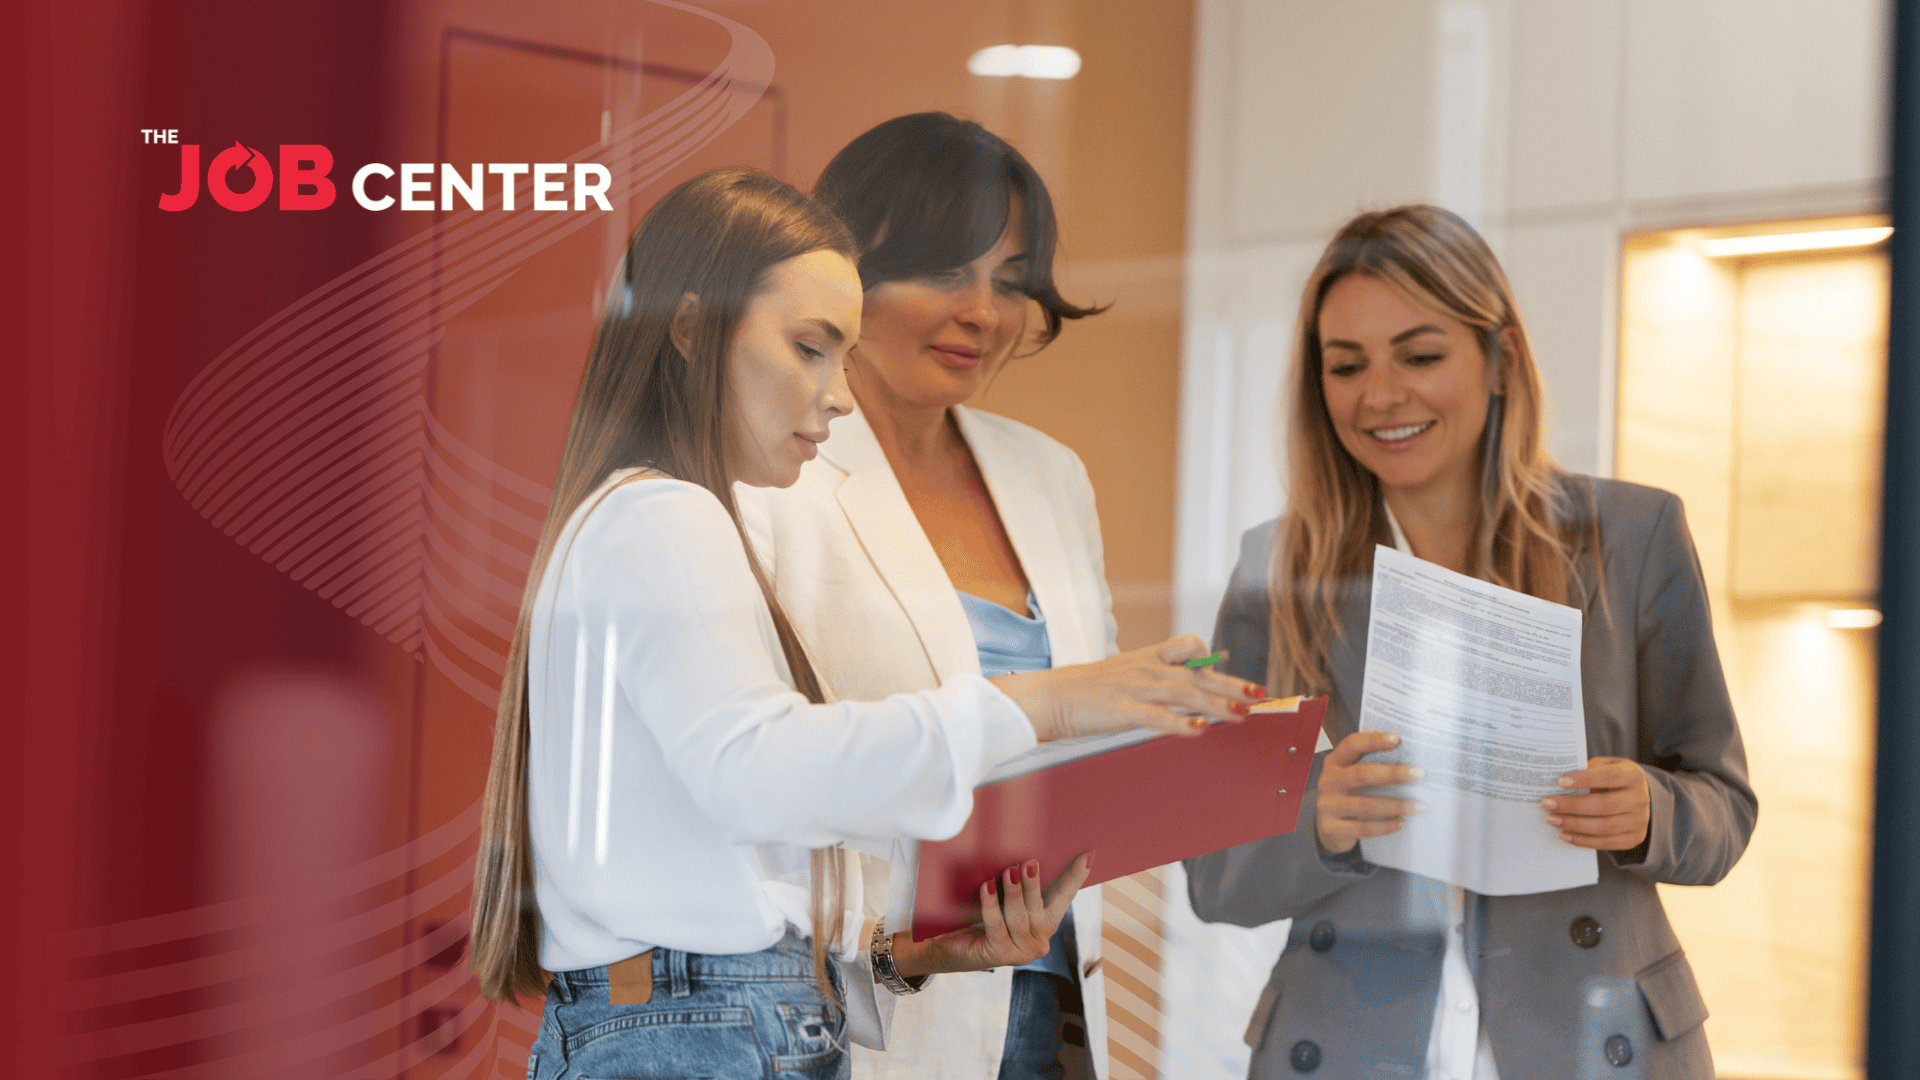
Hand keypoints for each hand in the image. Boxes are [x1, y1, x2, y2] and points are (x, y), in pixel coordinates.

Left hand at [891, 853, 1091, 977]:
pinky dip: (991, 905)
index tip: (1088, 855)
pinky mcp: (1001, 956)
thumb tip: (1023, 852)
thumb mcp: (1003, 900)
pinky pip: (997, 926)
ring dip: (1014, 893)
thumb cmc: (979, 919)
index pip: (1064, 897)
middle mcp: (1039, 941)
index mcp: (1045, 924)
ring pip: (1020, 917)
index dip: (1075, 877)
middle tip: (1029, 862)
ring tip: (1008, 871)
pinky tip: (987, 887)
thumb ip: (1017, 885)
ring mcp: (1022, 952)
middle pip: (1042, 908)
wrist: (950, 949)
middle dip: (1035, 884)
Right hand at [990, 635, 1265, 741]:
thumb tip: (1172, 692)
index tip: (1229, 672)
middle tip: (1258, 694)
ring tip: (1242, 714)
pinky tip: (1200, 732)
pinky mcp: (1123, 708)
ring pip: (1185, 693)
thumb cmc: (1081, 692)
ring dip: (1217, 704)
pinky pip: (1158, 716)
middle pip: (1198, 674)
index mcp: (1145, 658)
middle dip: (1230, 685)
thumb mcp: (1119, 676)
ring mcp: (1135, 687)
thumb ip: (1147, 678)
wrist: (1047, 697)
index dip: (1210, 660)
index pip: (1187, 646)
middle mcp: (1146, 668)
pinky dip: (1181, 724)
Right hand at [1315, 731, 1426, 854]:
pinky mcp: (1331, 827)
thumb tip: (1410, 762)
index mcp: (1334, 762)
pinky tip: (1402, 822)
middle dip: (1393, 773)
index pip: (1351, 745)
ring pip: (1366, 805)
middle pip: (1361, 774)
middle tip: (1419, 774)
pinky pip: (1363, 828)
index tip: (1397, 740)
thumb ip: (1370, 766)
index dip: (1373, 740)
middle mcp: (1328, 781)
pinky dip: (1386, 826)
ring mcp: (1328, 805)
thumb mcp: (1351, 775)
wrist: (1326, 827)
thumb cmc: (1348, 794)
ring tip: (1420, 805)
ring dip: (1396, 805)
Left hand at [1543, 757, 1649, 849]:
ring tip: (1552, 819)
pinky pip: (1607, 842)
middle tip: (1547, 804)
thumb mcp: (1604, 766)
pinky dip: (1583, 840)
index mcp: (1633, 775)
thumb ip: (1586, 771)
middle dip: (1572, 805)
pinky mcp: (1635, 837)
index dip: (1584, 780)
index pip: (1609, 777)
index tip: (1560, 782)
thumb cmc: (1612, 778)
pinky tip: (1565, 835)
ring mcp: (1640, 820)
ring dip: (1574, 824)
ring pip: (1604, 826)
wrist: (1637, 796)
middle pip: (1604, 805)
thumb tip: (1558, 783)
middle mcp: (1640, 798)